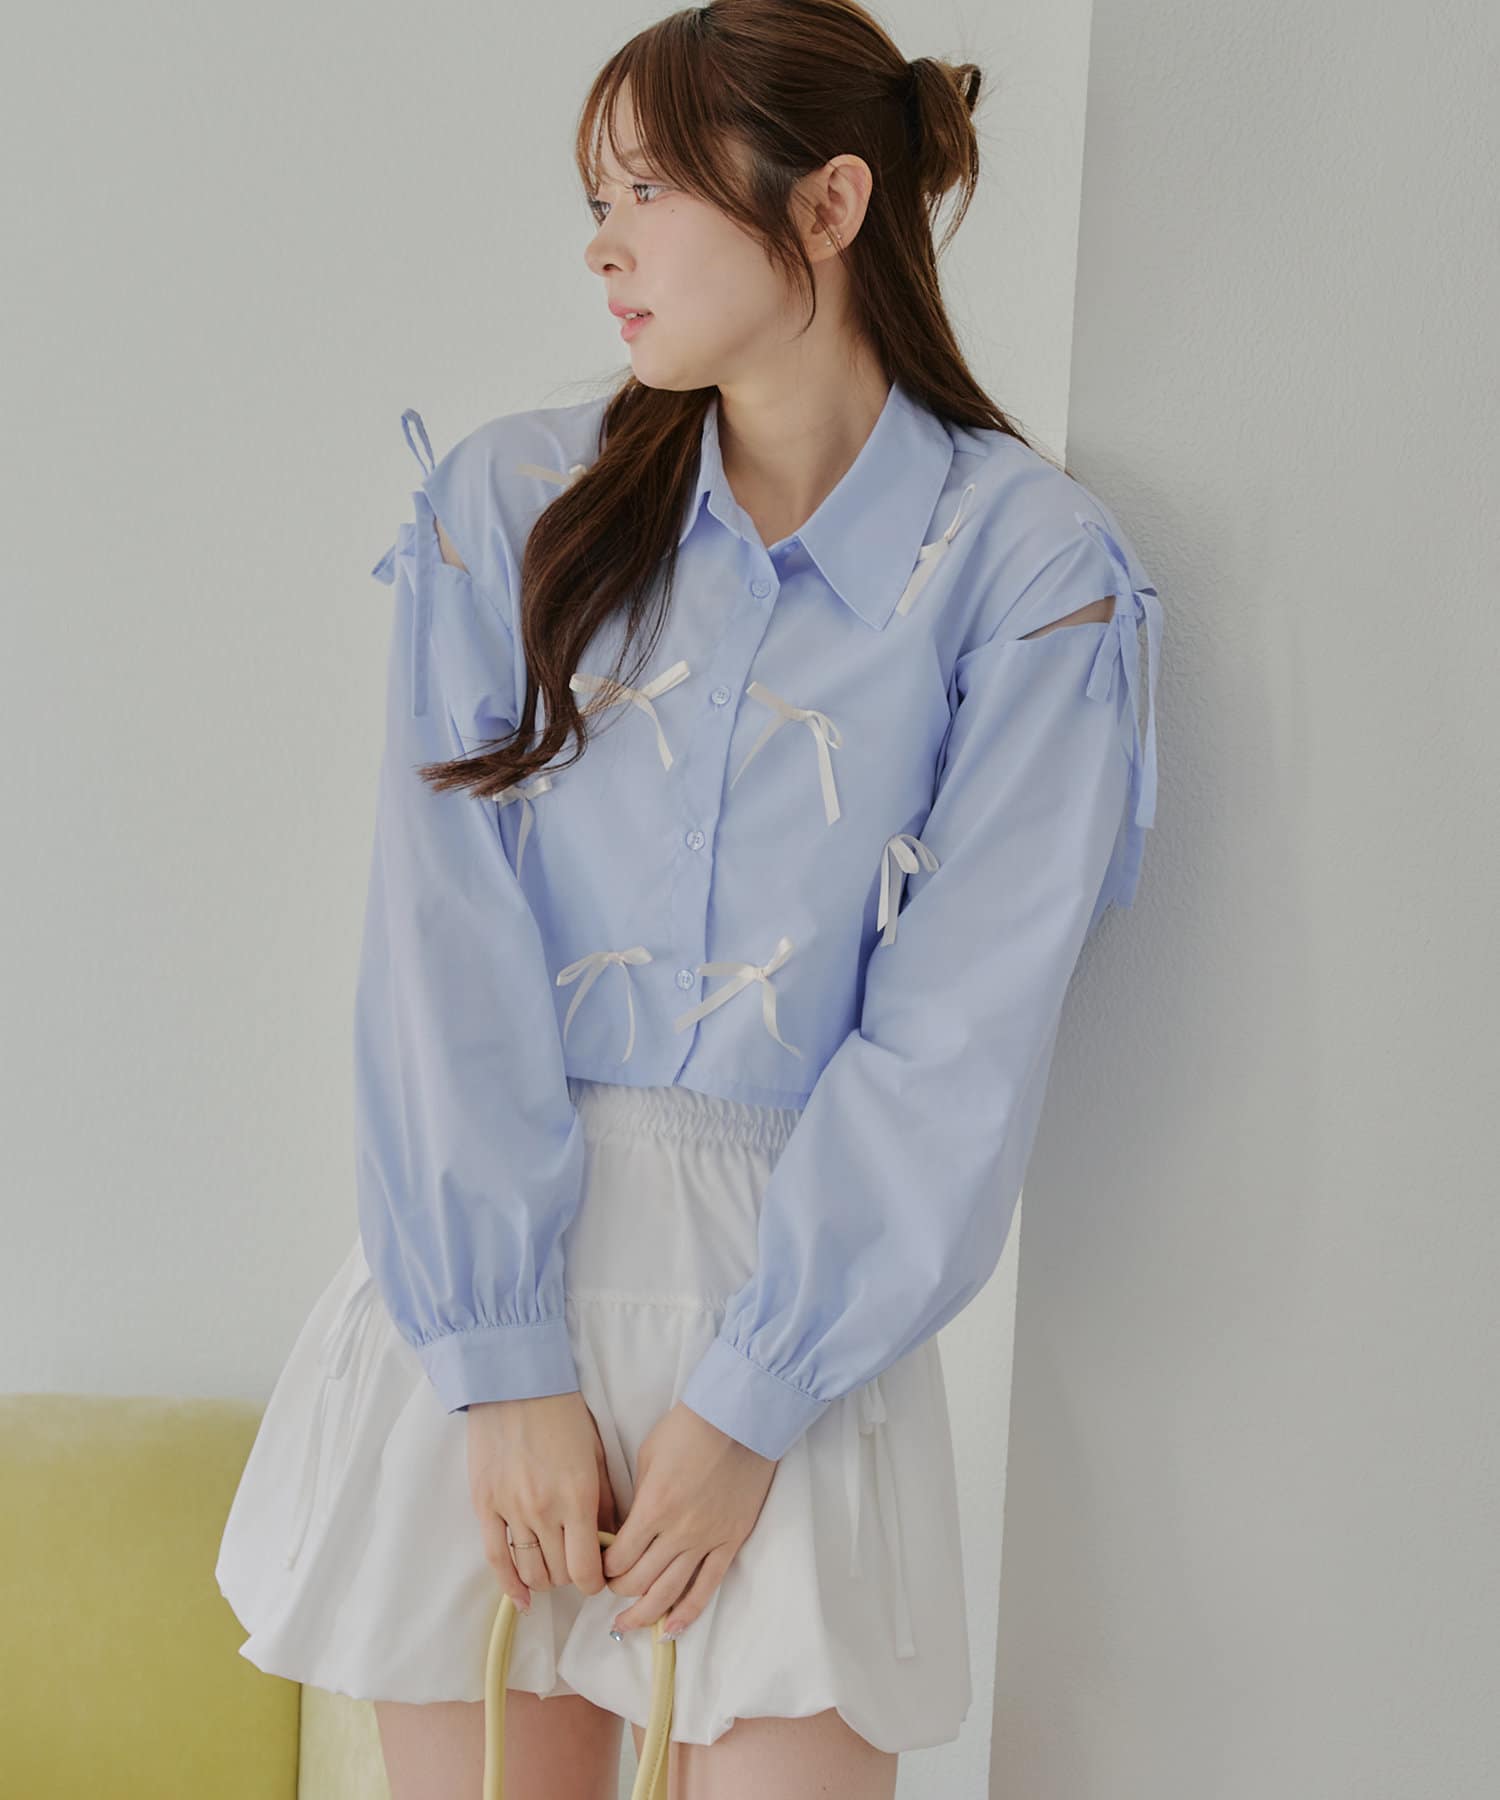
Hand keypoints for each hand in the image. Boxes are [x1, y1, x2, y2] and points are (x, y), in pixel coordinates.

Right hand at [466, 1391, 620, 1613]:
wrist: (516, 1382)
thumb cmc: (562, 1412)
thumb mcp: (596, 1453)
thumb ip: (606, 1501)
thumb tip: (614, 1540)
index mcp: (578, 1497)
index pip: (587, 1569)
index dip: (595, 1582)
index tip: (598, 1577)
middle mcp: (545, 1511)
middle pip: (560, 1574)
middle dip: (571, 1576)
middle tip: (575, 1563)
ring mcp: (511, 1510)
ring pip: (530, 1571)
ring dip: (544, 1579)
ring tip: (552, 1568)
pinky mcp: (485, 1506)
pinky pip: (496, 1560)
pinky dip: (509, 1586)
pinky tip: (521, 1600)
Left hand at [602, 1401, 776, 1638]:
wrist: (739, 1417)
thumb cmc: (689, 1429)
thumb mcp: (647, 1458)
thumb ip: (637, 1500)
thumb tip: (626, 1531)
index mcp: (653, 1508)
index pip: (619, 1557)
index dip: (604, 1568)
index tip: (599, 1566)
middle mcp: (678, 1531)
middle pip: (639, 1580)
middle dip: (619, 1589)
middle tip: (611, 1588)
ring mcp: (707, 1540)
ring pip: (670, 1592)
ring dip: (644, 1613)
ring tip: (626, 1624)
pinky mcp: (731, 1541)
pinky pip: (708, 1586)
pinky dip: (687, 1612)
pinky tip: (670, 1629)